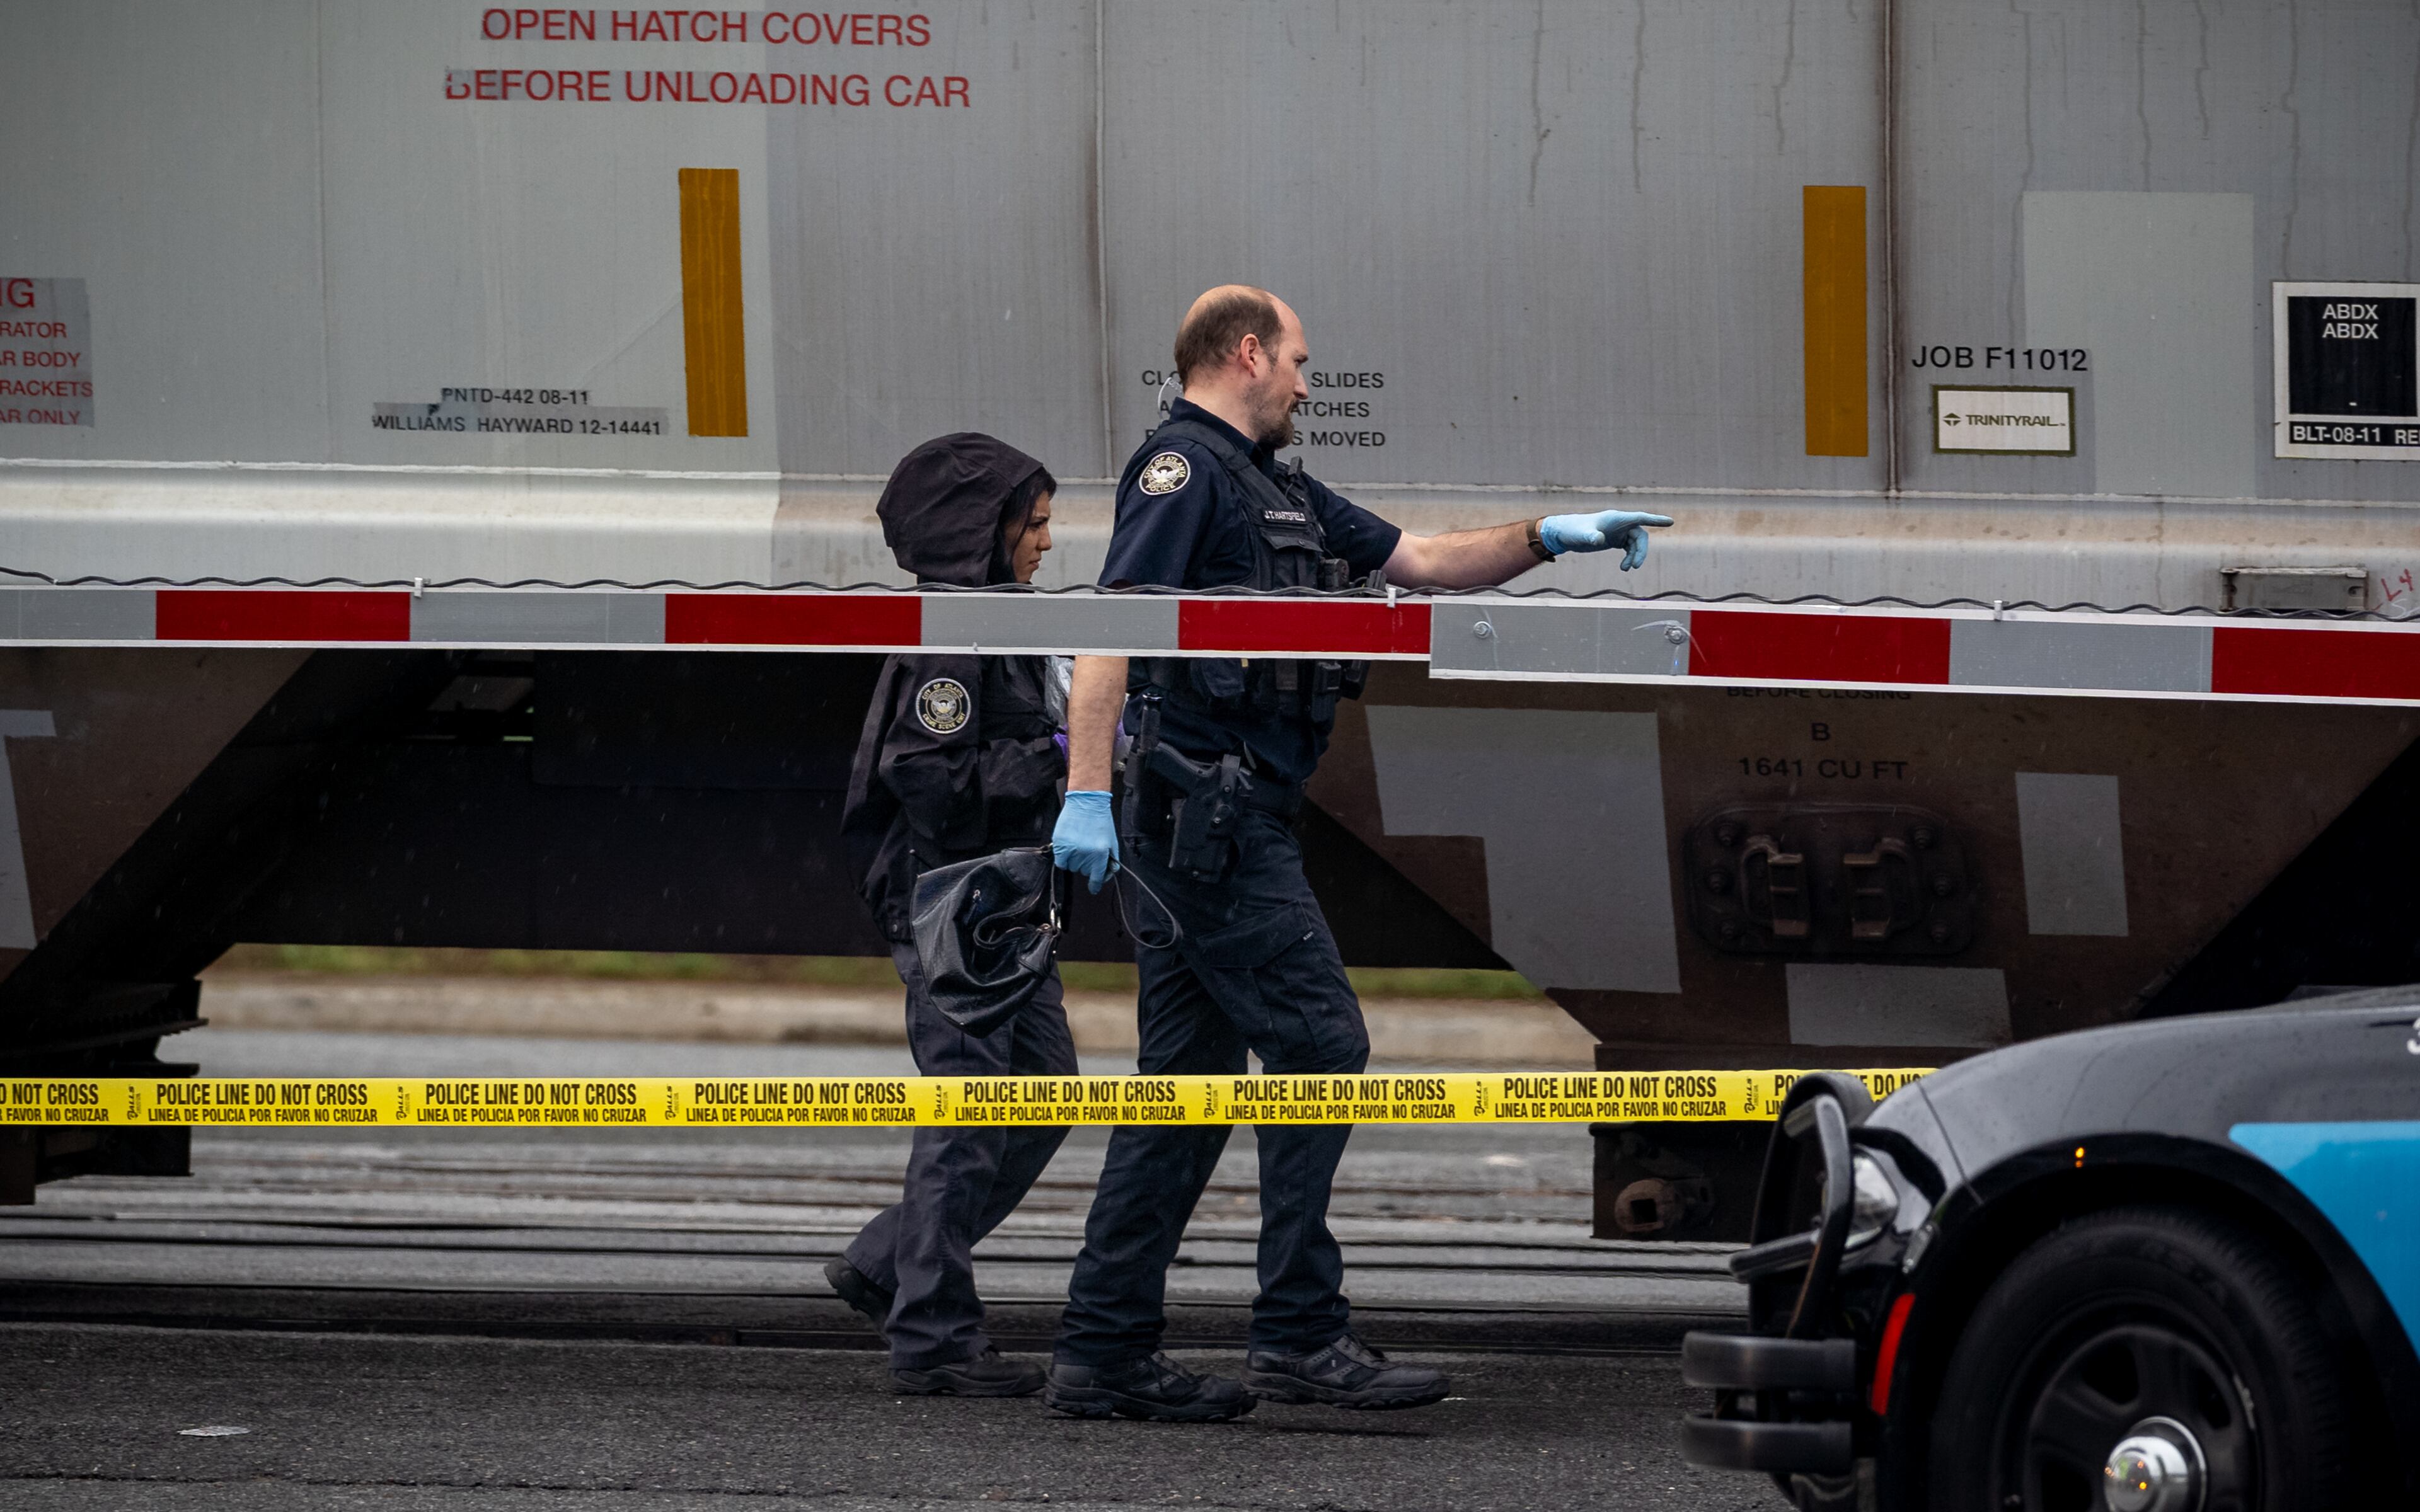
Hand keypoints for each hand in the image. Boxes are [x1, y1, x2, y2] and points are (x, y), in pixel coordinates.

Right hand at [1051, 789, 1119, 892]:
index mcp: (1100, 854)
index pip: (1097, 878)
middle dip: (1087, 864)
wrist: (1087, 802)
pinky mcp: (1059, 844)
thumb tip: (1108, 874)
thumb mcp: (1112, 841)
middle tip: (1088, 850)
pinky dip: (1064, 859)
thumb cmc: (1101, 820)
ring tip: (1079, 845)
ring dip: (1075, 861)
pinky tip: (1069, 849)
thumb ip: (1111, 859)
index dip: (1095, 885)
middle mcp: (1085, 854)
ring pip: (1072, 867)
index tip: (1093, 888)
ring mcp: (1071, 849)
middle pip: (1083, 872)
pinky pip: (1061, 862)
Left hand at [1537, 510, 1673, 569]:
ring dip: (1635, 557)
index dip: (1655, 520)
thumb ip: (1590, 536)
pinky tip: (1624, 567)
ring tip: (1625, 569)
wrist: (1566, 533)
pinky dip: (1629, 558)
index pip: (1640, 517)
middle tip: (1635, 566)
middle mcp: (1621, 523)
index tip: (1670, 522)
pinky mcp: (1616, 539)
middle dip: (1641, 551)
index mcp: (1616, 518)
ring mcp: (1619, 531)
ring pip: (1636, 544)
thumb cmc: (1574, 530)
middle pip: (1641, 536)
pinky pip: (1630, 548)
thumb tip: (1598, 539)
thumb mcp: (1582, 535)